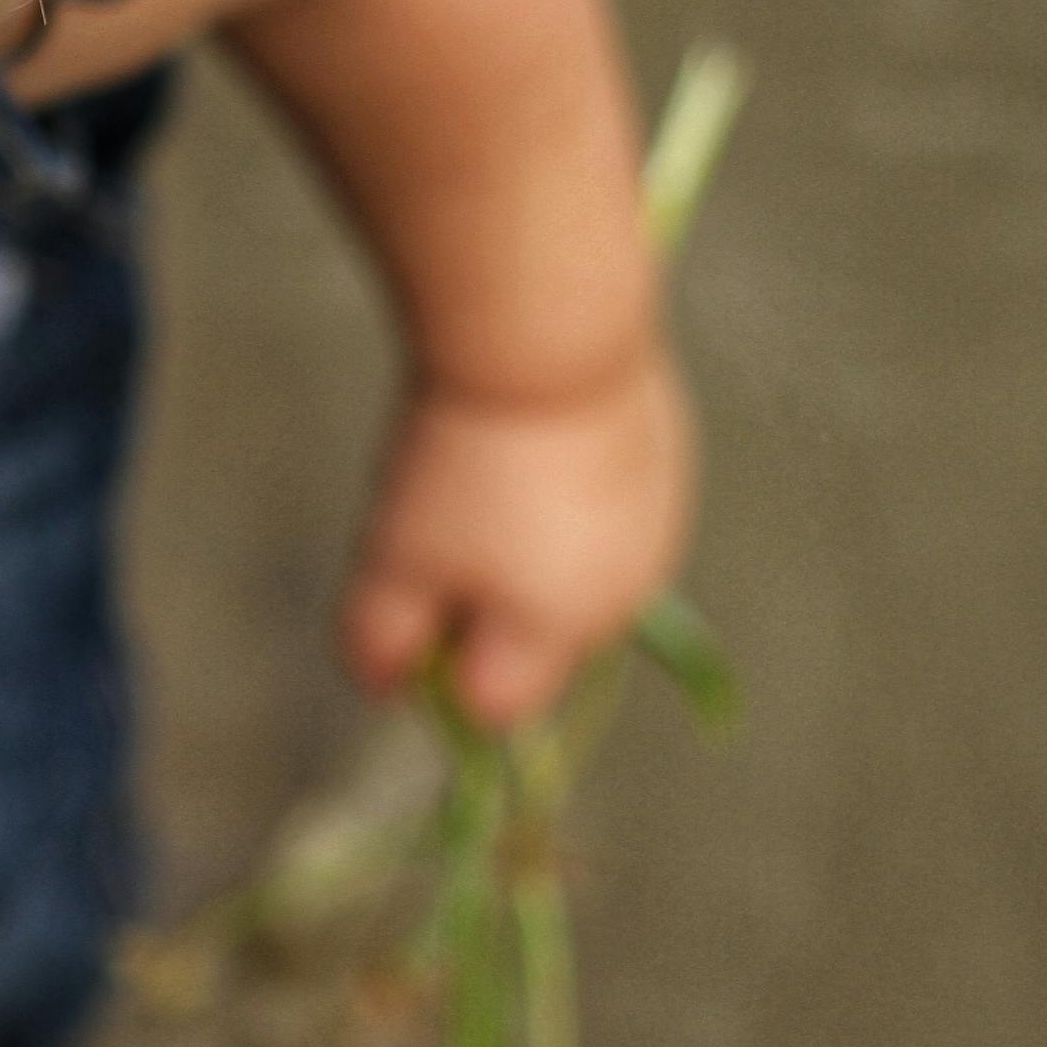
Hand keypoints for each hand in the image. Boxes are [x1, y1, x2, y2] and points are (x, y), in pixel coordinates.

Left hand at [341, 351, 692, 730]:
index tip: (408, 607)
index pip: (496, 708)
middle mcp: (626, 596)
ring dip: (523, 550)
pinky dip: (562, 497)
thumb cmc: (464, 460)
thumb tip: (385, 690)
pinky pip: (600, 512)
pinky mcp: (663, 465)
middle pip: (537, 642)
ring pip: (569, 573)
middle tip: (439, 529)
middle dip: (480, 608)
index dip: (439, 671)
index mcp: (562, 633)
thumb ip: (382, 642)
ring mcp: (657, 527)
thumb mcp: (394, 563)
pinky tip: (528, 443)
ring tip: (482, 478)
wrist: (545, 339)